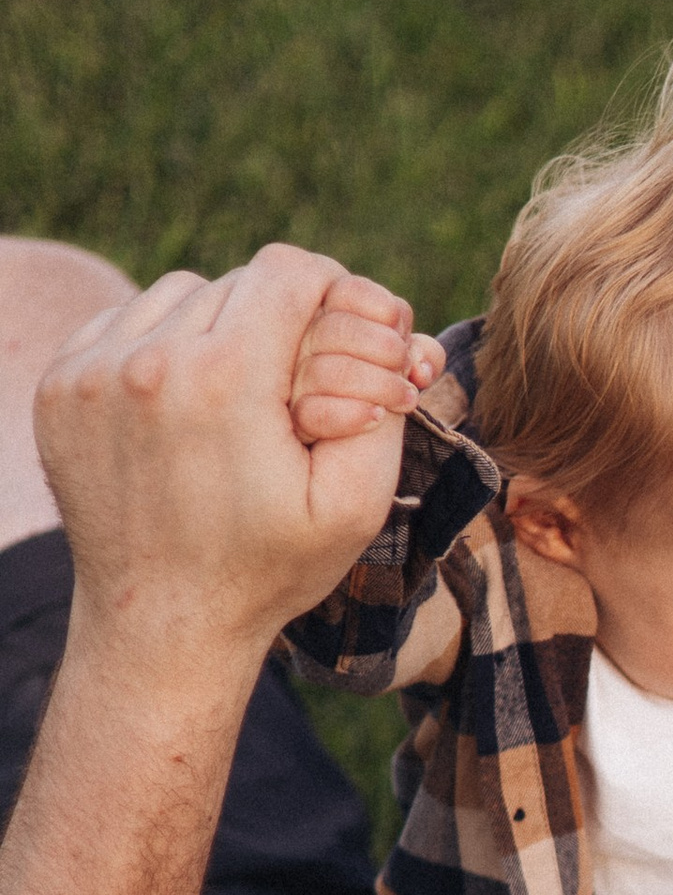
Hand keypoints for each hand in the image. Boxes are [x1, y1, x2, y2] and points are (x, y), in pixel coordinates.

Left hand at [35, 244, 420, 674]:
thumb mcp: (356, 502)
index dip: (334, 290)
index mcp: (227, 379)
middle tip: (296, 381)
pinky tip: (185, 406)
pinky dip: (161, 347)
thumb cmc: (269, 568)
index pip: (291, 270)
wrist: (163, 624)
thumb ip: (384, 404)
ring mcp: (91, 371)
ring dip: (218, 329)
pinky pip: (126, 323)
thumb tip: (392, 334)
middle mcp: (148, 360)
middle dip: (279, 321)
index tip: (347, 326)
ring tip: (238, 397)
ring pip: (179, 294)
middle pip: (239, 281)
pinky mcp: (59, 388)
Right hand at [288, 269, 443, 444]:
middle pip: (334, 329)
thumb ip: (420, 354)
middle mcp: (305, 346)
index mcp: (331, 320)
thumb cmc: (385, 395)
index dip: (379, 305)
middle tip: (406, 368)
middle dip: (383, 347)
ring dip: (378, 384)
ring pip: (325, 371)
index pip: (345, 293)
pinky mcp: (293, 422)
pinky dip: (349, 415)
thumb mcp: (407, 369)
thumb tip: (421, 365)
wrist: (360, 450)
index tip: (399, 325)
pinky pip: (311, 413)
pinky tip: (376, 418)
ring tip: (406, 400)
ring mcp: (294, 383)